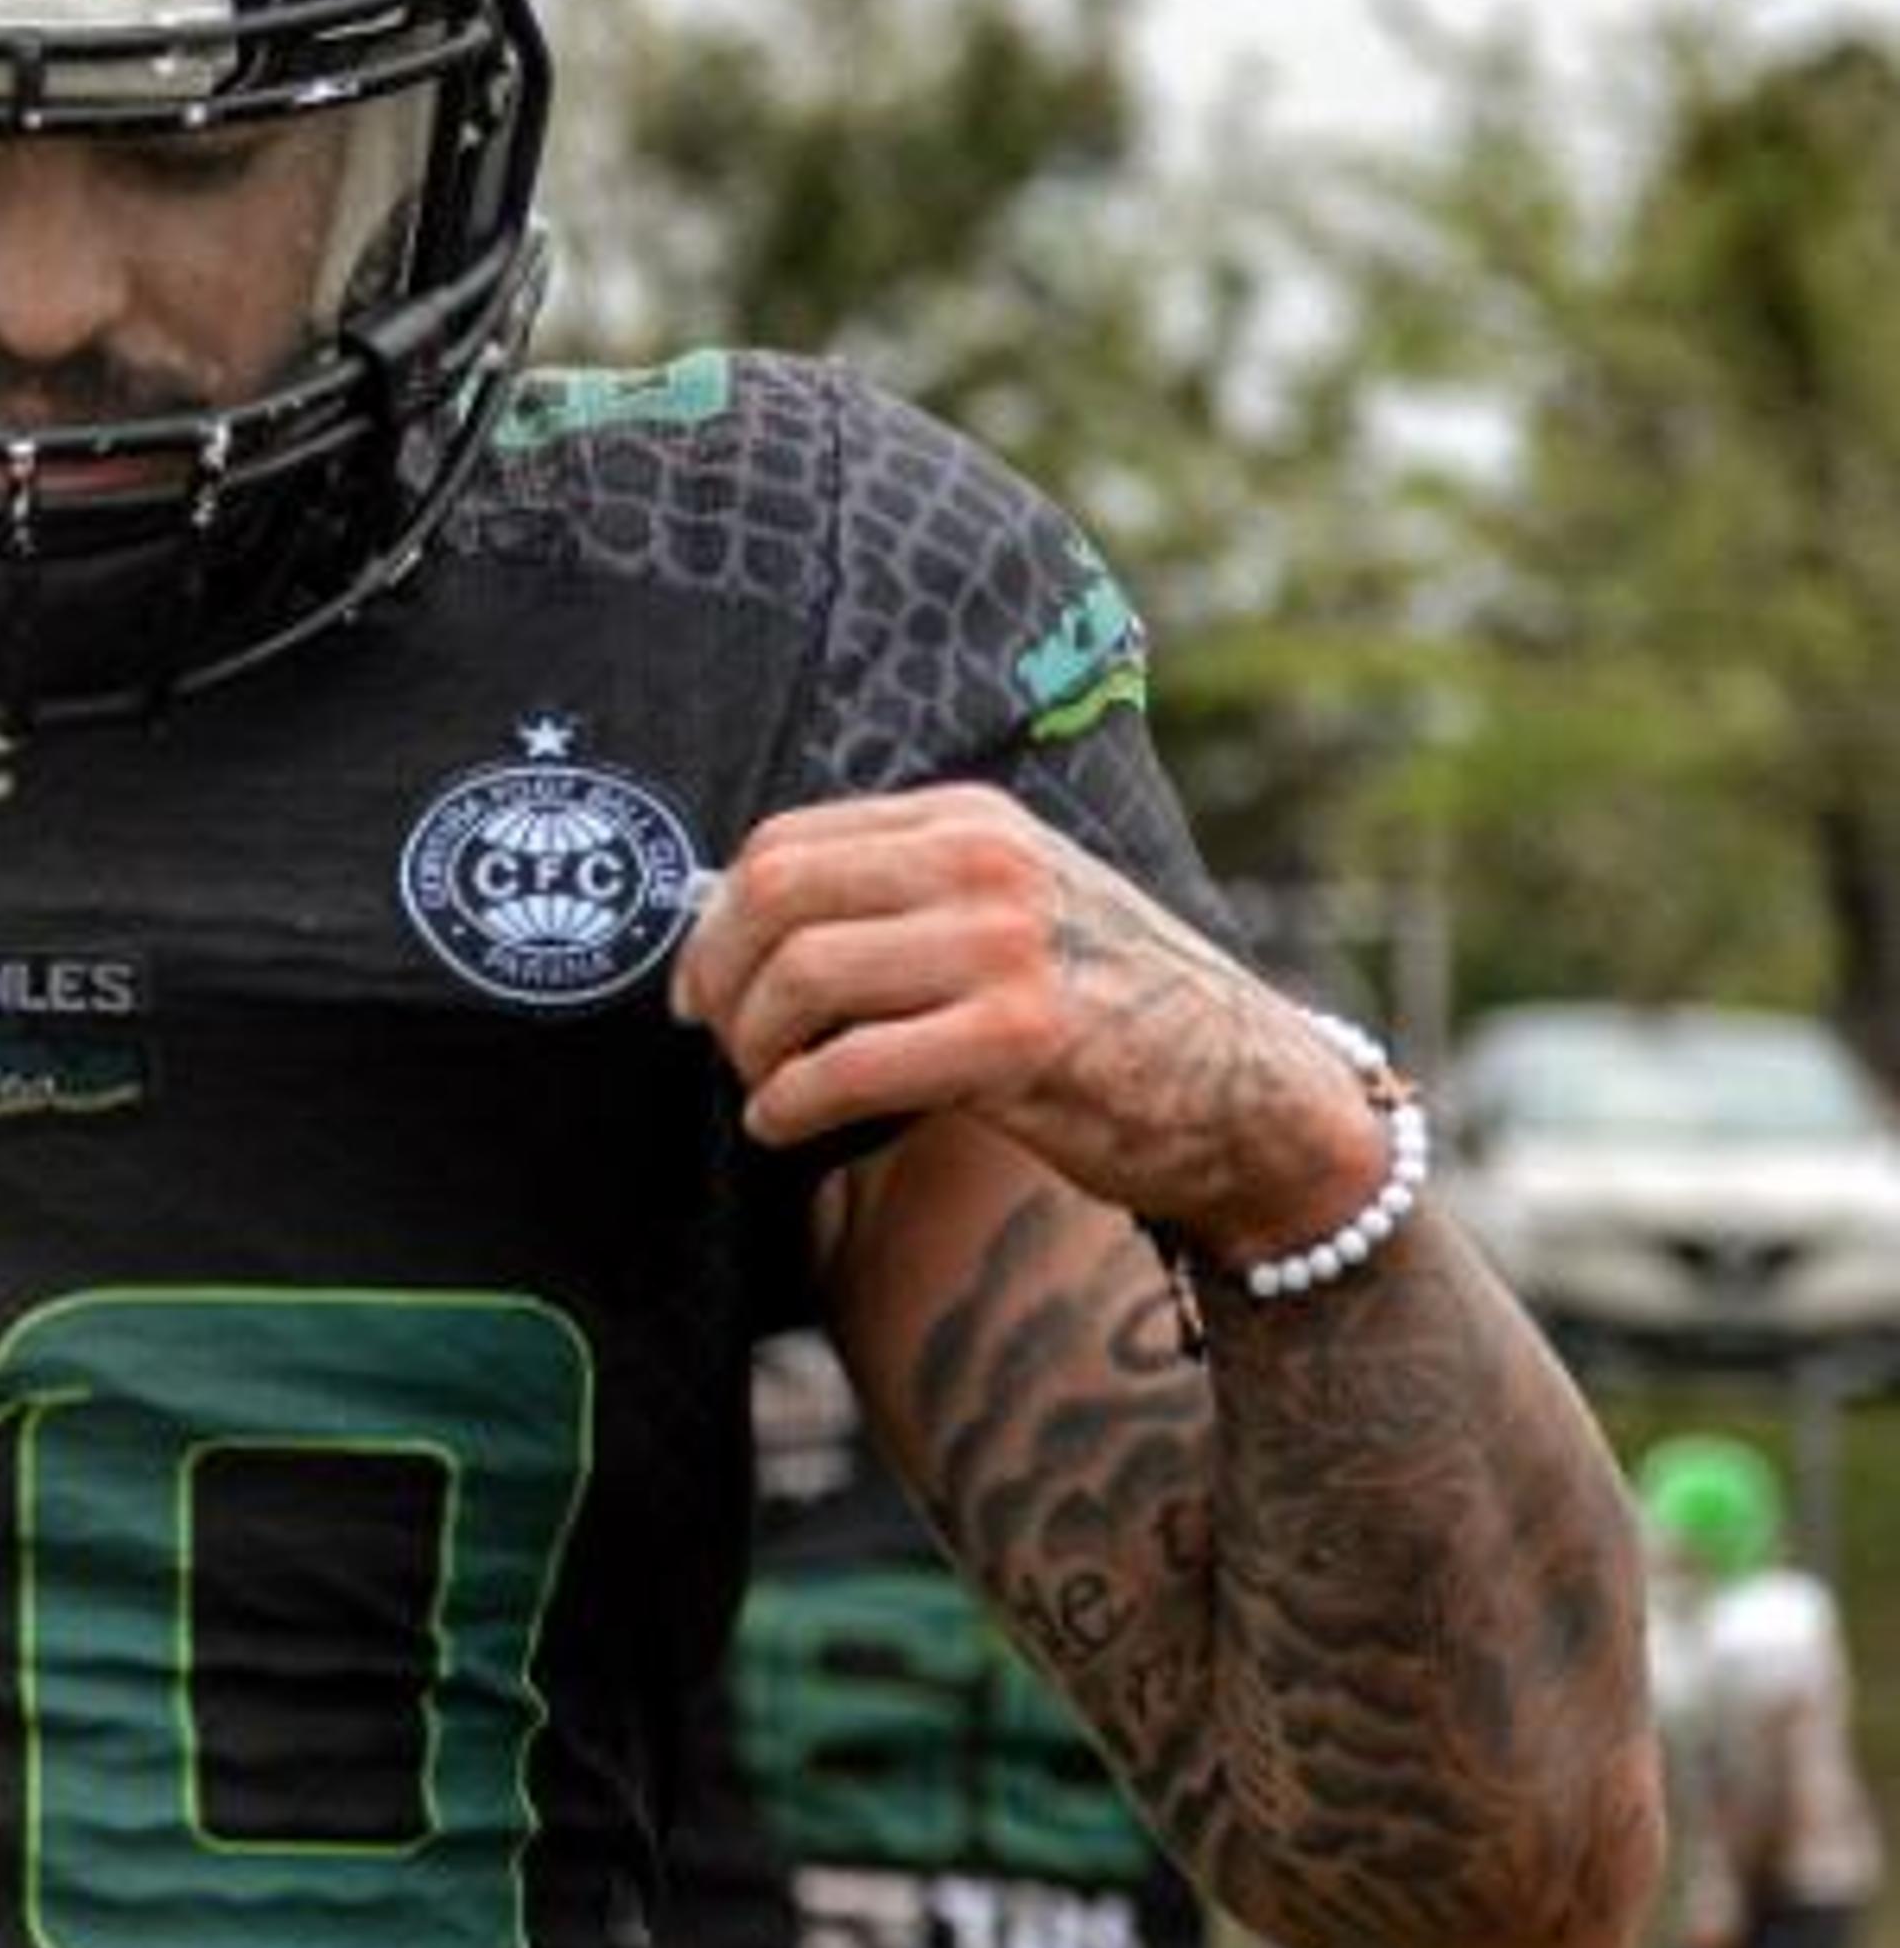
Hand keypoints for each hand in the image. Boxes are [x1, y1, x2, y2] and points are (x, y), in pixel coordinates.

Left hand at [670, 786, 1384, 1262]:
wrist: (1248, 1094)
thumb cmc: (1105, 1013)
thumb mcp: (1005, 914)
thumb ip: (895, 903)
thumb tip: (727, 930)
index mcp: (971, 821)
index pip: (785, 843)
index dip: (715, 921)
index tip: (699, 986)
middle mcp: (985, 864)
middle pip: (775, 898)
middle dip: (718, 979)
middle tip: (718, 1041)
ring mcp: (1006, 946)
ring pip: (801, 978)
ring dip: (752, 1048)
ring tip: (764, 1088)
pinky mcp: (1020, 1038)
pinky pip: (849, 1065)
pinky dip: (790, 1102)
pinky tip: (784, 1126)